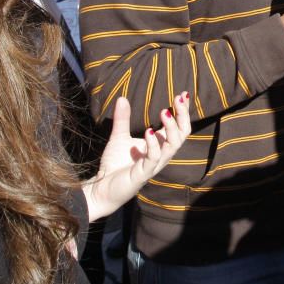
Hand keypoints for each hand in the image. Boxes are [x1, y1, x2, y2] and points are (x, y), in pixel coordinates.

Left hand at [82, 92, 190, 221]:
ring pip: (173, 146)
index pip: (178, 127)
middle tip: (179, 99)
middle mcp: (161, 154)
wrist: (100, 189)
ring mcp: (153, 165)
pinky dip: (154, 144)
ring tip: (164, 111)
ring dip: (171, 128)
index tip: (183, 94)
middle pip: (181, 135)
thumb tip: (122, 98)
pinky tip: (149, 131)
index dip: (182, 112)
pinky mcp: (142, 174)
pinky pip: (154, 158)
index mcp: (159, 145)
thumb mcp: (119, 137)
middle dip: (183, 116)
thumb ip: (122, 119)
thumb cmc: (114, 164)